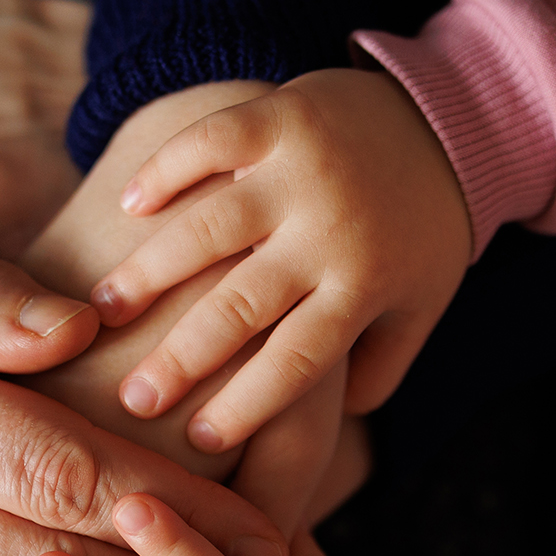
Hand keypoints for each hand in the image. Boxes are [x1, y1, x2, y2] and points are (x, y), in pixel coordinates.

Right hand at [92, 68, 471, 452]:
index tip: (198, 440)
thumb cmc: (422, 232)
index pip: (296, 361)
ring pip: (210, 227)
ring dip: (149, 272)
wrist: (454, 120)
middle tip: (130, 399)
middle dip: (181, 359)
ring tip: (101, 312)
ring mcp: (303, 169)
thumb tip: (319, 430)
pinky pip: (210, 140)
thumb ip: (376, 372)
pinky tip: (126, 206)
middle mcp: (330, 231)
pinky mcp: (283, 114)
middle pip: (242, 306)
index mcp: (364, 287)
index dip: (246, 404)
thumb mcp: (419, 309)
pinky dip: (165, 170)